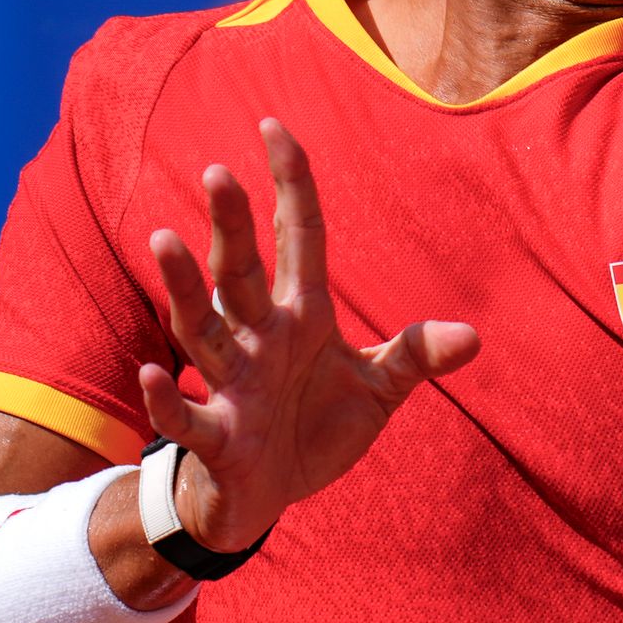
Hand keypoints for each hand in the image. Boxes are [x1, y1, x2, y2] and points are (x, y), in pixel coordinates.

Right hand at [140, 119, 478, 551]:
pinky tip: (149, 376)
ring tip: (164, 239)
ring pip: (201, 328)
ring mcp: (232, 385)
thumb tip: (473, 336)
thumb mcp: (376, 391)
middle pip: (241, 272)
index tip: (275, 125)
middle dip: (230, 225)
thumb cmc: (314, 431)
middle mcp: (259, 339)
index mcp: (300, 317)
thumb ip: (414, 358)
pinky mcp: (215, 436)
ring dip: (183, 288)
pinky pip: (185, 416)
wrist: (268, 497)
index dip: (291, 185)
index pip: (298, 238)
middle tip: (220, 171)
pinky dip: (164, 400)